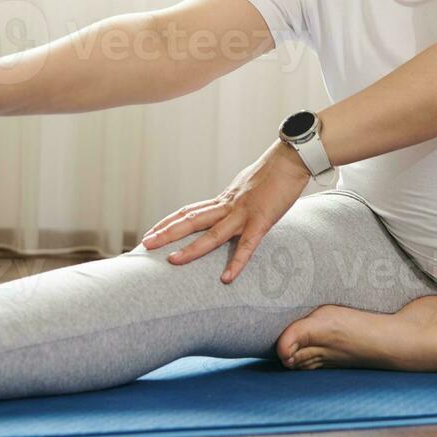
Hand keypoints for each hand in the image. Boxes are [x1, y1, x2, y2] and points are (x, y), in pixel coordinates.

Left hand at [140, 140, 313, 282]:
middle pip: (191, 220)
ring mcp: (243, 213)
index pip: (189, 210)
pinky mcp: (262, 220)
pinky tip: (227, 278)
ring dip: (191, 249)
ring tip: (171, 261)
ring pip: (212, 234)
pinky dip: (237, 262)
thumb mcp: (247, 186)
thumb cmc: (274, 172)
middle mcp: (228, 205)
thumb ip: (235, 200)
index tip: (151, 231)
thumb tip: (228, 206)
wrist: (292, 158)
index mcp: (225, 199)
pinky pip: (247, 245)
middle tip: (145, 244)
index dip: (168, 221)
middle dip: (166, 233)